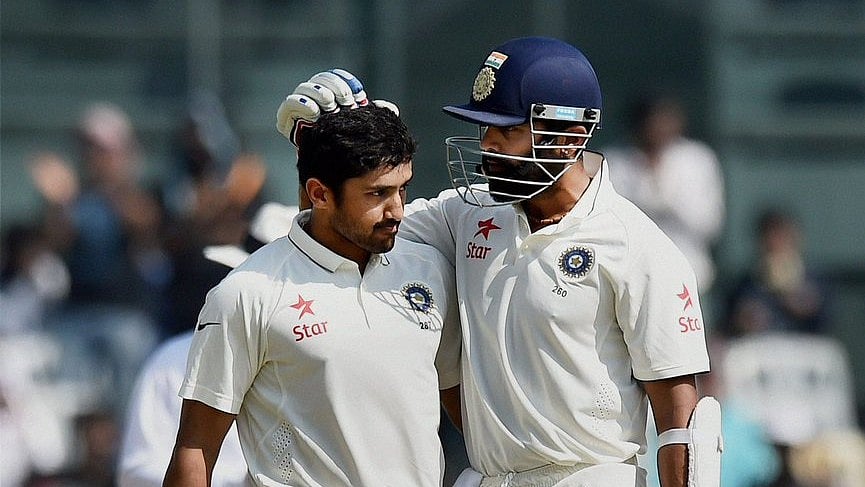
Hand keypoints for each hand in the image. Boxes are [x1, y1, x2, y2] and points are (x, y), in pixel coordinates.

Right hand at [276, 69, 397, 146]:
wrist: (332, 173)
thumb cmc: (352, 151)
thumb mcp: (366, 133)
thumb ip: (377, 119)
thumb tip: (390, 108)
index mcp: (334, 100)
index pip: (336, 79)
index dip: (344, 81)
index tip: (356, 94)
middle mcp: (316, 102)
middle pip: (321, 81)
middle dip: (334, 87)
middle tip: (346, 100)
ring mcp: (301, 110)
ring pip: (305, 89)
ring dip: (318, 93)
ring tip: (329, 104)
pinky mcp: (288, 121)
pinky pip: (289, 105)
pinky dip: (299, 104)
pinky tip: (313, 111)